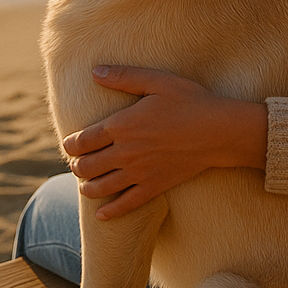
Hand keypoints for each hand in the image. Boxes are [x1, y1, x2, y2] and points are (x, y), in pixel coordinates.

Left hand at [62, 65, 266, 219]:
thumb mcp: (156, 81)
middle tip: (77, 163)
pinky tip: (101, 216)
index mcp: (122, 126)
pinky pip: (127, 204)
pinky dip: (111, 211)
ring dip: (87, 187)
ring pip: (100, 187)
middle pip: (86, 166)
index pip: (82, 140)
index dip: (70, 144)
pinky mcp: (154, 187)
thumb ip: (124, 77)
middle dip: (76, 166)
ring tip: (85, 185)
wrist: (218, 131)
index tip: (69, 144)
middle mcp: (125, 152)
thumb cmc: (189, 101)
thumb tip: (95, 71)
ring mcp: (139, 172)